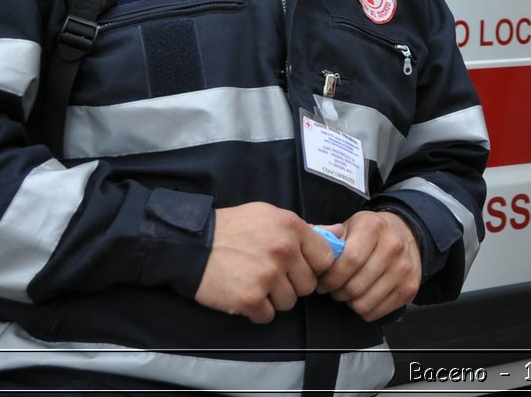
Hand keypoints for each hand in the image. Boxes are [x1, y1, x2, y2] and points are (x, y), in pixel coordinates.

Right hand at [193, 202, 336, 323]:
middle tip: (270, 275)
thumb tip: (340, 233)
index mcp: (292, 227)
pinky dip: (258, 311)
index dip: (313, 266)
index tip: (300, 267)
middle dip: (293, 283)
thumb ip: (305, 228)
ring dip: (275, 298)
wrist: (191, 245)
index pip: (325, 258)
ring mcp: (268, 276)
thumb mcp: (270, 216)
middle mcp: (284, 250)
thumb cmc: (232, 228)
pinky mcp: (251, 299)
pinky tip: (244, 295)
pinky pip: (268, 316)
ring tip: (255, 283)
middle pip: (308, 284)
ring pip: (290, 302)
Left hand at [315, 209, 423, 320]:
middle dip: (337, 292)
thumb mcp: (350, 225)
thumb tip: (306, 244)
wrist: (408, 233)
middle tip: (334, 288)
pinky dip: (364, 310)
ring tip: (349, 291)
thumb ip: (328, 237)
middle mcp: (393, 247)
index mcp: (374, 228)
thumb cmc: (371, 233)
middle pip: (355, 286)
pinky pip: (377, 313)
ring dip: (350, 302)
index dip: (330, 278)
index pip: (349, 262)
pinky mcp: (410, 288)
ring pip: (364, 303)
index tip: (322, 282)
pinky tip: (363, 296)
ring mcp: (404, 269)